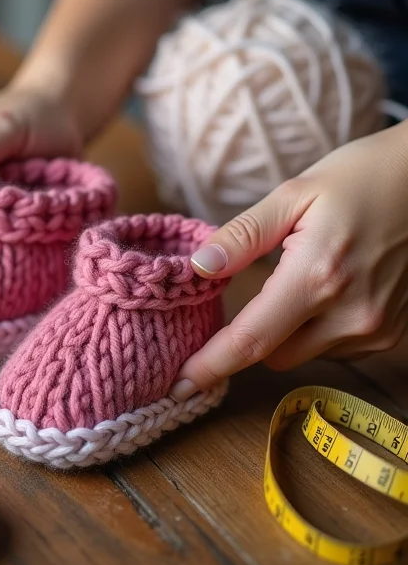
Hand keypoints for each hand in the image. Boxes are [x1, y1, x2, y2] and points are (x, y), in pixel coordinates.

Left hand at [170, 123, 407, 401]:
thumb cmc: (358, 178)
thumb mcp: (293, 195)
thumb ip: (243, 236)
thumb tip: (198, 267)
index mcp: (317, 276)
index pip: (251, 339)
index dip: (210, 366)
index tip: (178, 385)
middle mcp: (351, 314)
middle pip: (274, 355)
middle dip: (250, 335)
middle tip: (250, 291)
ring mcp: (378, 328)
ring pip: (304, 354)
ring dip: (286, 331)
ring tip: (299, 278)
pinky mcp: (392, 333)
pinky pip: (334, 349)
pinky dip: (315, 329)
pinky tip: (324, 289)